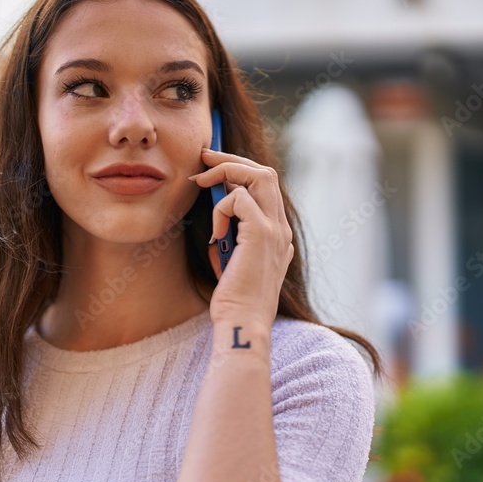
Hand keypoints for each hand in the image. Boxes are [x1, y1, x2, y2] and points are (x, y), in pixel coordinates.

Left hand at [188, 148, 294, 327]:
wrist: (243, 324)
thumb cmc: (233, 299)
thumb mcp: (232, 259)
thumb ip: (233, 234)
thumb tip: (219, 209)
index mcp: (277, 234)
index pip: (265, 187)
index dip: (239, 171)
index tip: (213, 168)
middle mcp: (281, 228)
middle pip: (265, 173)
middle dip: (232, 160)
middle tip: (203, 158)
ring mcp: (275, 230)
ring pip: (259, 176)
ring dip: (226, 173)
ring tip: (201, 184)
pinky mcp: (262, 235)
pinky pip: (238, 200)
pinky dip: (220, 210)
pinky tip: (215, 234)